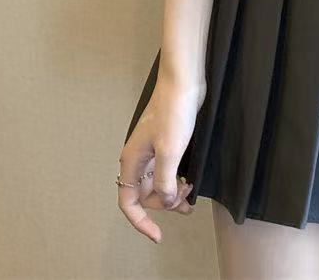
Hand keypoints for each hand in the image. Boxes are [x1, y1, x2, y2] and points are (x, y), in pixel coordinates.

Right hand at [117, 80, 200, 243]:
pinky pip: (166, 171)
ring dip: (172, 193)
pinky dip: (176, 180)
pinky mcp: (163, 144)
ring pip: (156, 184)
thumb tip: (165, 202)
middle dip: (164, 203)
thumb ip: (165, 181)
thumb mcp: (170, 150)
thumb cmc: (174, 112)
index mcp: (131, 161)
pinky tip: (188, 181)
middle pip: (144, 195)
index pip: (128, 203)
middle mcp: (137, 159)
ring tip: (190, 194)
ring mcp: (150, 151)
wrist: (183, 83)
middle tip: (186, 199)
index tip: (158, 235)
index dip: (141, 222)